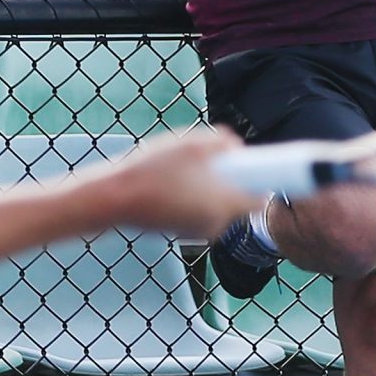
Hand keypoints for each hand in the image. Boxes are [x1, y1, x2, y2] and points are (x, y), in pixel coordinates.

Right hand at [103, 126, 260, 240]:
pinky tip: (168, 186)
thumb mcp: (191, 144)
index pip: (258, 200)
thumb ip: (223, 143)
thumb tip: (236, 146)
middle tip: (206, 164)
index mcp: (225, 204)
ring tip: (180, 173)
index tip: (248, 169)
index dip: (257, 182)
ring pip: (213, 208)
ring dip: (205, 192)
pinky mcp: (179, 233)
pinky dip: (188, 201)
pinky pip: (194, 214)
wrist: (116, 197)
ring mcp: (196, 232)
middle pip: (234, 203)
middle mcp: (216, 224)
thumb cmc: (153, 170)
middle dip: (226, 184)